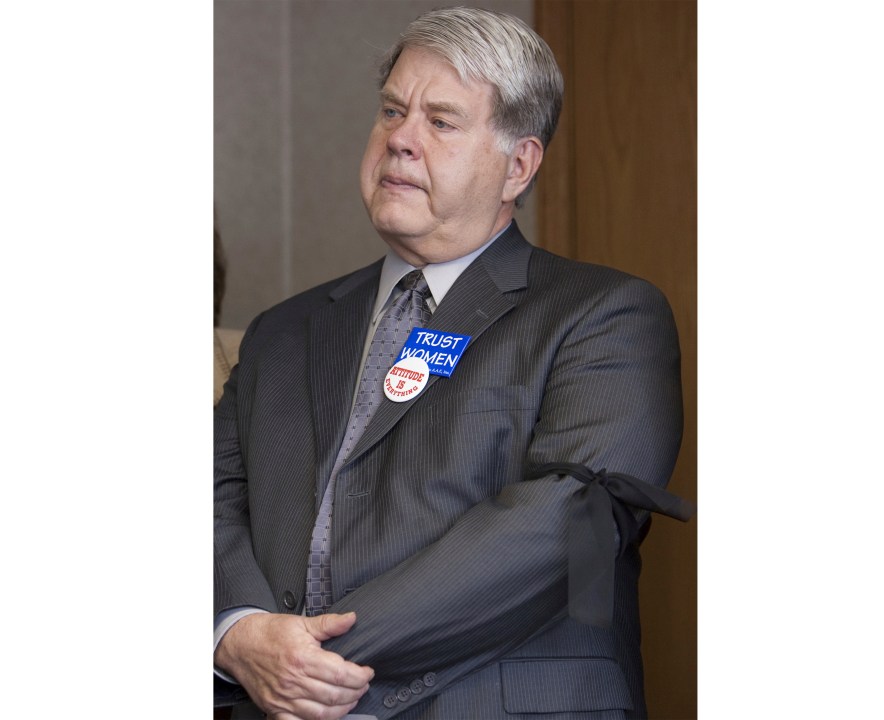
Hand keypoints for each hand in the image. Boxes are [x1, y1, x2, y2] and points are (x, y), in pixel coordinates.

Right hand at [214, 611, 373, 719]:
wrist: (241, 644)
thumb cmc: (270, 633)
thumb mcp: (301, 623)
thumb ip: (329, 623)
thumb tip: (351, 619)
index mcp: (302, 658)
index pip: (340, 674)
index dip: (359, 676)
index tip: (367, 672)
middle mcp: (293, 681)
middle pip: (335, 696)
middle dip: (355, 692)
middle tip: (362, 685)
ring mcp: (283, 699)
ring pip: (322, 714)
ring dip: (342, 709)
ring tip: (351, 699)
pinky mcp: (275, 709)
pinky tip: (328, 715)